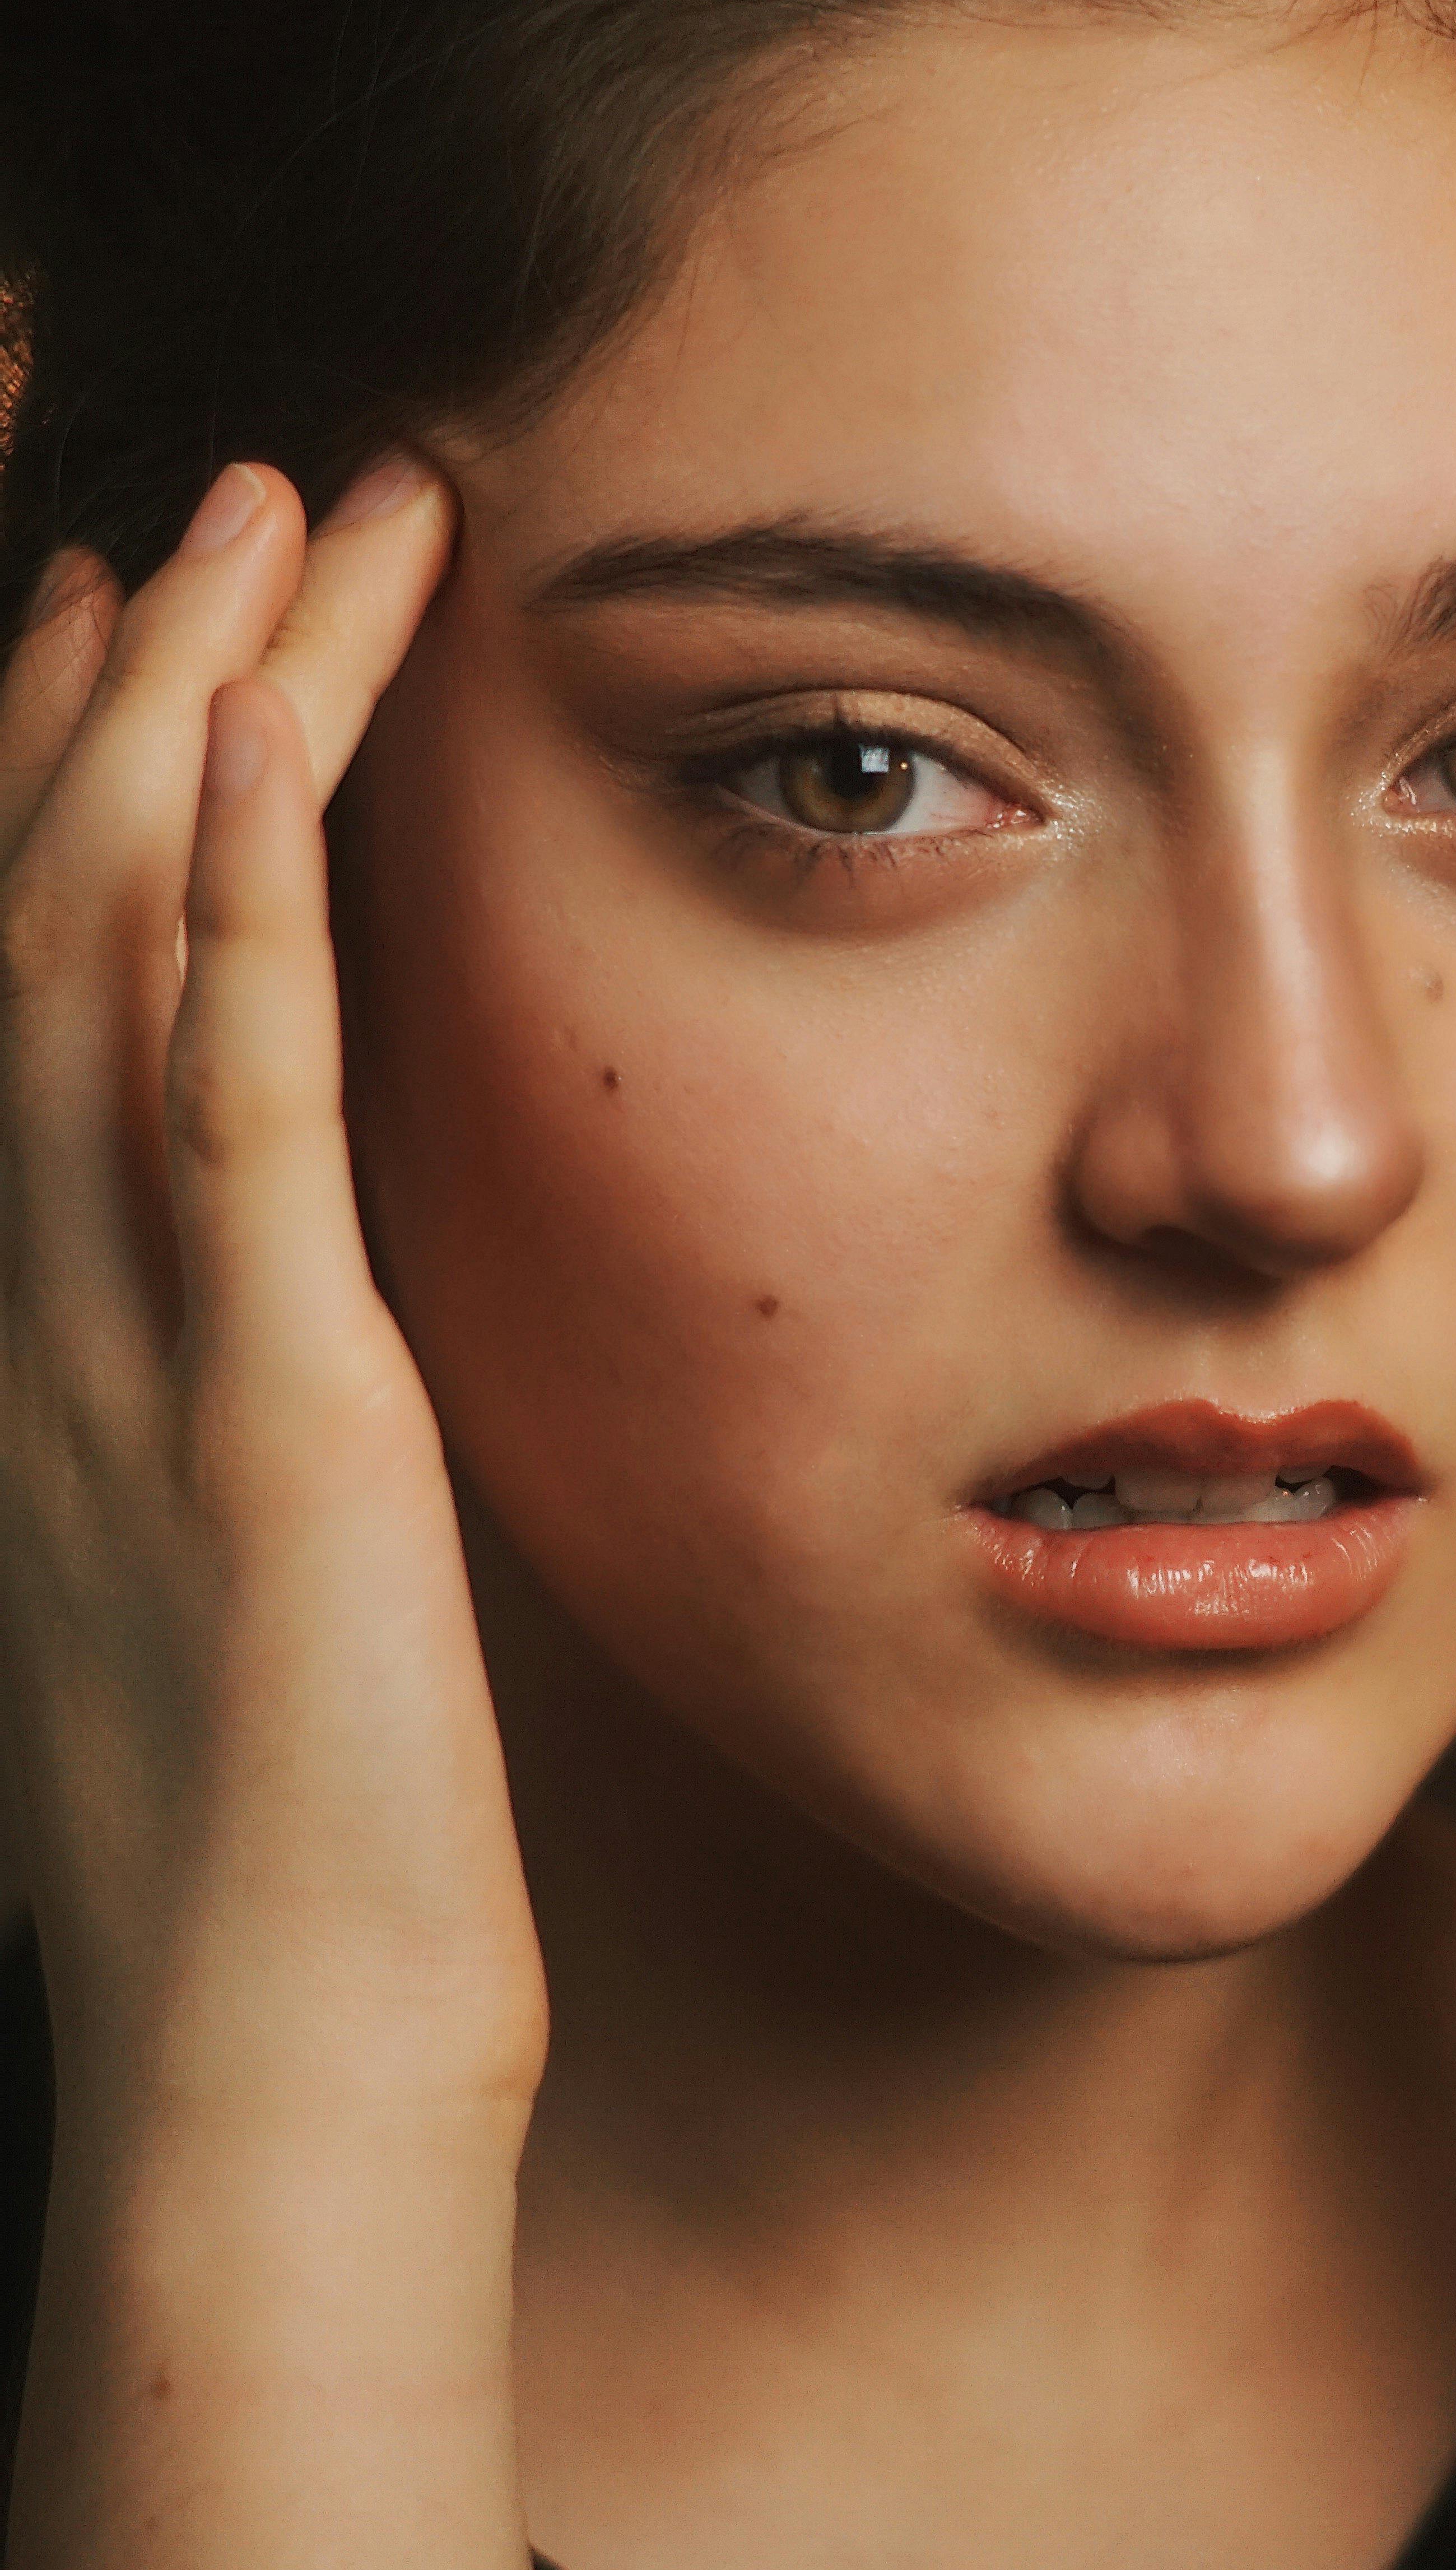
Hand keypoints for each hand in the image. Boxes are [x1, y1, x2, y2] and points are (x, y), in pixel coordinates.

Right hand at [0, 459, 544, 2137]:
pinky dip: (235, 905)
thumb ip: (247, 1421)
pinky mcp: (263, 1409)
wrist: (277, 2077)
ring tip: (283, 520)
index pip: (34, 999)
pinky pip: (225, 1106)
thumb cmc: (286, 1865)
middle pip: (54, 916)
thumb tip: (307, 1330)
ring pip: (124, 958)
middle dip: (132, 682)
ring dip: (195, 719)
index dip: (64, 785)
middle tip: (231, 493)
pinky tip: (260, 730)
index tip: (130, 620)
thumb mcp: (229, 1581)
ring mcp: (123, 1352)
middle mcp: (35, 1314)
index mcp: (37, 1351)